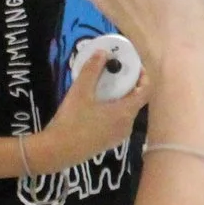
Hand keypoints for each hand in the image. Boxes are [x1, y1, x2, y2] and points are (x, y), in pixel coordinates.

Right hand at [38, 41, 147, 167]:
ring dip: (119, 97)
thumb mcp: (80, 91)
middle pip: (136, 100)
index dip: (143, 76)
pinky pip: (118, 121)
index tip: (134, 65)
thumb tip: (103, 52)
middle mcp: (127, 125)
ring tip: (104, 86)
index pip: (146, 91)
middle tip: (114, 72)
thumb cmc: (72, 121)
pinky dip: (113, 109)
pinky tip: (97, 104)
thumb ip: (92, 70)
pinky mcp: (109, 143)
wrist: (57, 151)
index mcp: (126, 112)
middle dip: (128, 84)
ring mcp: (119, 136)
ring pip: (126, 111)